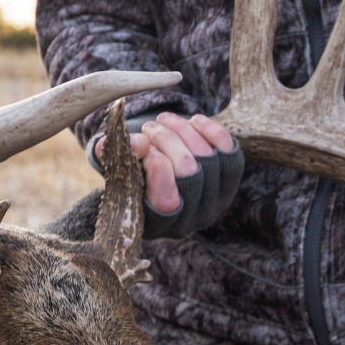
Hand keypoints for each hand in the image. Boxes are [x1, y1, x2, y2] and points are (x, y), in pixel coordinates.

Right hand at [96, 112, 236, 212]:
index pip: (167, 199)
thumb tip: (132, 142)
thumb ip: (112, 157)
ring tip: (163, 120)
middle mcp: (195, 217)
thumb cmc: (134, 178)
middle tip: (148, 127)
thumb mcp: (117, 171)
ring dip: (183, 130)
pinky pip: (229, 150)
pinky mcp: (231, 178)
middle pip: (188, 170)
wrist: (165, 183)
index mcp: (163, 224)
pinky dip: (211, 130)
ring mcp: (218, 198)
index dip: (153, 164)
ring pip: (207, 156)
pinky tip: (193, 121)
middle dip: (166, 140)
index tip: (138, 143)